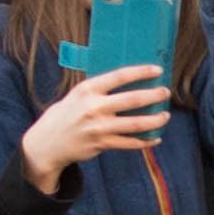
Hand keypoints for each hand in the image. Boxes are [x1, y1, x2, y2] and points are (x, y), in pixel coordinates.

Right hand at [20, 65, 171, 181]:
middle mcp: (94, 107)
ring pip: (135, 124)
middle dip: (153, 95)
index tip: (158, 70)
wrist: (48, 142)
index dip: (141, 72)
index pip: (120, 76)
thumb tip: (128, 79)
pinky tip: (155, 138)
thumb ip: (99, 89)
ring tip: (165, 116)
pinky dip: (145, 141)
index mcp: (88, 89)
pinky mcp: (102, 144)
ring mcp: (99, 128)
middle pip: (132, 100)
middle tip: (165, 92)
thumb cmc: (67, 114)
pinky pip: (129, 143)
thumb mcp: (77, 94)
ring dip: (154, 120)